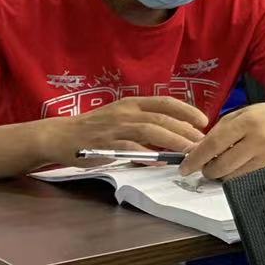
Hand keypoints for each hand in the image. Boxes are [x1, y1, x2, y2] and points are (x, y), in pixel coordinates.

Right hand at [55, 97, 208, 161]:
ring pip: (150, 131)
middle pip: (162, 118)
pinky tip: (160, 162)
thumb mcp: (122, 117)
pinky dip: (147, 155)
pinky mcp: (105, 144)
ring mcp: (115, 128)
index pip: (165, 102)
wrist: (60, 136)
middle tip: (202, 142)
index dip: (187, 111)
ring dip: (172, 141)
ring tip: (189, 152)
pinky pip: (130, 149)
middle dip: (185, 130)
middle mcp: (126, 113)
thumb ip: (146, 122)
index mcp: (132, 103)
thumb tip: (177, 133)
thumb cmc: (96, 128)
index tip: (204, 121)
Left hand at [180, 99, 264, 180]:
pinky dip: (238, 176)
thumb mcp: (240, 115)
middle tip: (206, 166)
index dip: (195, 159)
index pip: (214, 145)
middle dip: (208, 170)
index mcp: (247, 122)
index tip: (184, 168)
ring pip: (234, 177)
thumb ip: (218, 132)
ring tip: (223, 166)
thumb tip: (194, 152)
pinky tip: (238, 167)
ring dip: (222, 175)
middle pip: (222, 166)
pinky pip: (248, 179)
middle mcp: (258, 140)